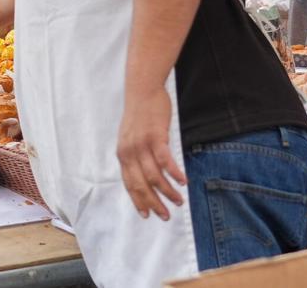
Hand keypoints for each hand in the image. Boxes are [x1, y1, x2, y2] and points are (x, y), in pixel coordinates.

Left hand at [116, 86, 186, 220]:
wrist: (142, 90)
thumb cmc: (140, 114)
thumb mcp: (131, 137)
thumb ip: (136, 155)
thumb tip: (144, 172)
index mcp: (123, 154)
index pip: (129, 184)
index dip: (138, 201)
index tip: (147, 215)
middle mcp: (129, 152)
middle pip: (141, 185)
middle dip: (154, 203)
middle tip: (166, 216)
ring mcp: (141, 145)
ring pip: (154, 176)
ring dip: (168, 191)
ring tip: (179, 201)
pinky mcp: (155, 137)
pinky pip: (165, 161)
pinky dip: (174, 174)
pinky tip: (184, 182)